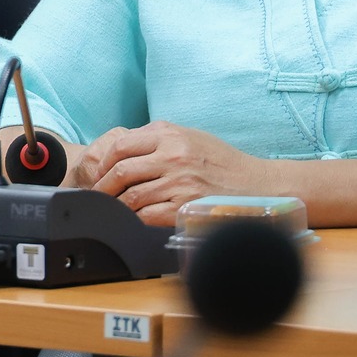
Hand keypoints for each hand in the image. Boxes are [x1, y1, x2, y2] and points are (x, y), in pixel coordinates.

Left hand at [73, 122, 269, 225]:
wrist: (260, 185)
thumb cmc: (222, 163)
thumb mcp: (190, 137)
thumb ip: (158, 140)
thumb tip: (122, 150)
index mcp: (170, 134)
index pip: (121, 146)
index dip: (104, 163)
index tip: (98, 174)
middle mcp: (173, 155)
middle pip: (121, 171)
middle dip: (103, 187)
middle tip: (97, 197)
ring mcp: (180, 182)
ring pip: (131, 196)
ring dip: (117, 206)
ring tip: (112, 211)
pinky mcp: (187, 206)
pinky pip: (148, 215)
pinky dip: (135, 220)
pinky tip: (133, 222)